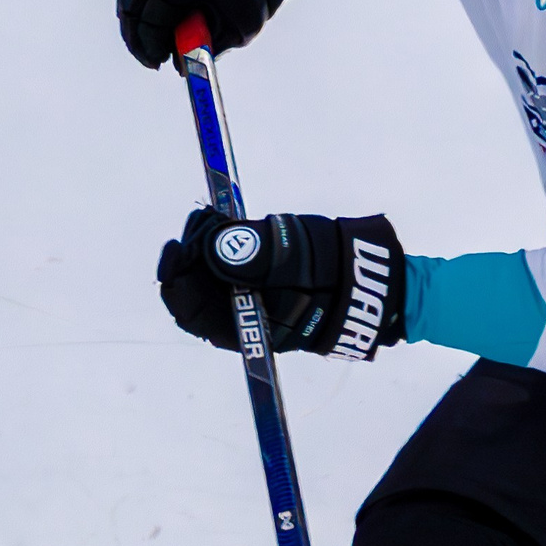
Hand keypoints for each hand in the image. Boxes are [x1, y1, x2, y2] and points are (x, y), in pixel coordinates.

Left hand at [157, 208, 404, 359]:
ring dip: (203, 248)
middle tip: (199, 221)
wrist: (370, 285)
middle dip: (189, 256)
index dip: (176, 276)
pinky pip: (225, 270)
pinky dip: (220, 248)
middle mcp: (237, 321)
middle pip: (191, 292)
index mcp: (242, 327)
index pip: (187, 309)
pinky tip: (222, 224)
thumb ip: (254, 253)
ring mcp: (245, 304)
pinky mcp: (255, 285)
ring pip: (207, 279)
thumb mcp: (293, 260)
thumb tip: (214, 243)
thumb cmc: (334, 277)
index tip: (176, 244)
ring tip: (211, 218)